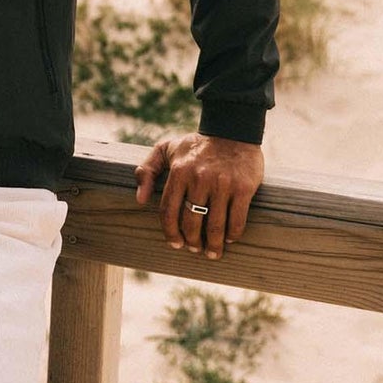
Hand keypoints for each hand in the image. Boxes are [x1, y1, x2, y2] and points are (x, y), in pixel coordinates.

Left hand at [135, 133, 262, 260]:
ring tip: (213, 252)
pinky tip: (230, 238)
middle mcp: (199, 179)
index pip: (169, 212)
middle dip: (192, 241)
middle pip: (191, 222)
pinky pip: (236, 219)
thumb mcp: (166, 149)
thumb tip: (139, 200)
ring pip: (214, 226)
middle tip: (195, 249)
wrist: (232, 130)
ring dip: (213, 244)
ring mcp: (222, 184)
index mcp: (178, 172)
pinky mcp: (243, 188)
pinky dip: (233, 234)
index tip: (176, 244)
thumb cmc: (196, 145)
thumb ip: (147, 170)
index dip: (170, 232)